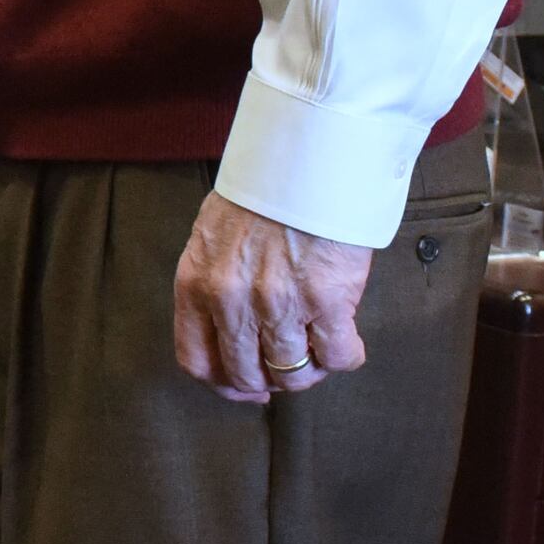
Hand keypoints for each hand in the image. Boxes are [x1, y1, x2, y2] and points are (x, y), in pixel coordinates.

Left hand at [169, 193, 371, 403]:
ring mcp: (278, 303)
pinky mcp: (326, 299)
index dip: (225, 384)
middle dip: (271, 379)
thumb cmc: (264, 192)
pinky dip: (345, 357)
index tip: (248, 386)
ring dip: (310, 370)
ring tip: (320, 349)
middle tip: (290, 365)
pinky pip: (337, 356)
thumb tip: (234, 335)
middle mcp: (231, 300)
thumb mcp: (214, 238)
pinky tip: (347, 341)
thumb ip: (215, 285)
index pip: (197, 360)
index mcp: (196, 284)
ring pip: (293, 373)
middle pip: (247, 374)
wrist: (306, 156)